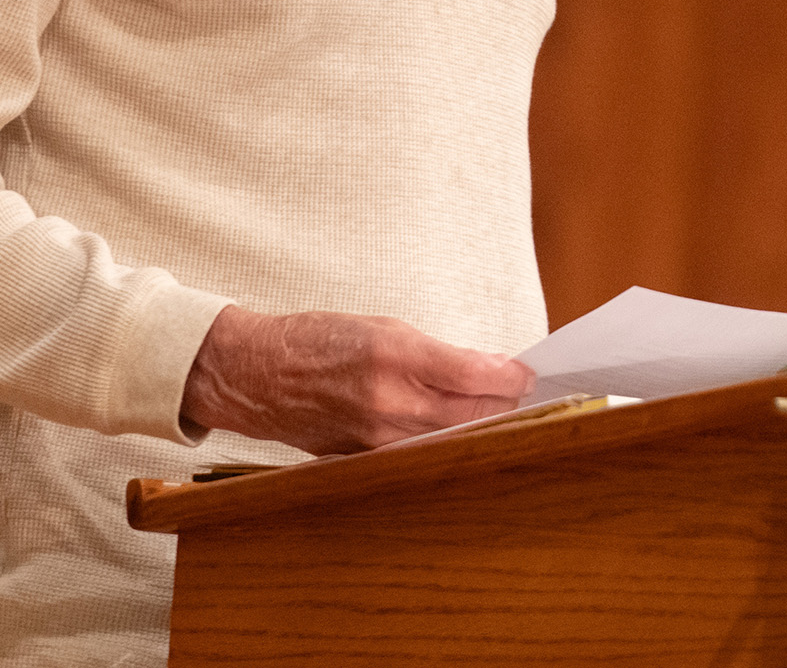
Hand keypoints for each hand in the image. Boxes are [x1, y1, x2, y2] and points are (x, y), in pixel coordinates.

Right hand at [181, 306, 534, 453]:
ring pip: (451, 439)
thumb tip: (490, 369)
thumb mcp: (384, 326)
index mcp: (394, 357)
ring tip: (500, 410)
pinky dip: (445, 441)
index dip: (511, 376)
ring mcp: (376, 438)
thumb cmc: (319, 340)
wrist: (257, 375)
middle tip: (525, 392)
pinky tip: (459, 429)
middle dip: (506, 403)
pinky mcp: (365, 459)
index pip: (475, 375)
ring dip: (481, 425)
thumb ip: (438, 352)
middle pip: (472, 414)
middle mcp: (388, 402)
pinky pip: (420, 452)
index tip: (529, 372)